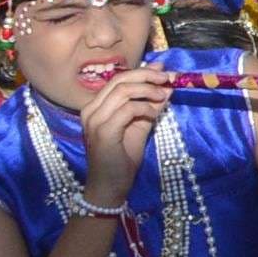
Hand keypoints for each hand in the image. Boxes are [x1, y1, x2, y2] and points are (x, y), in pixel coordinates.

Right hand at [78, 64, 171, 202]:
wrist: (110, 185)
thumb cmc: (122, 157)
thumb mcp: (140, 125)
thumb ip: (151, 106)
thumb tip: (166, 87)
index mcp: (96, 106)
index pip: (118, 79)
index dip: (143, 72)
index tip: (163, 70)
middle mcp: (90, 110)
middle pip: (119, 80)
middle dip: (147, 75)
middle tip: (167, 78)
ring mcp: (94, 120)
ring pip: (123, 91)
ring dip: (148, 90)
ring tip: (163, 95)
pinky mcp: (103, 131)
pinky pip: (127, 109)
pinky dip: (144, 107)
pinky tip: (153, 114)